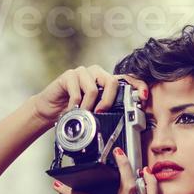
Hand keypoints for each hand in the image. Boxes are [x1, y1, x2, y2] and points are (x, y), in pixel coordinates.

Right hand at [32, 64, 147, 124]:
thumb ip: (107, 111)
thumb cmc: (74, 112)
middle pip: (112, 81)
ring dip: (88, 107)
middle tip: (100, 113)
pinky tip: (71, 111)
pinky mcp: (69, 75)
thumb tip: (125, 121)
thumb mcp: (93, 112)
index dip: (138, 85)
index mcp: (106, 82)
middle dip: (109, 101)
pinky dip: (75, 105)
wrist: (50, 110)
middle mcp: (97, 74)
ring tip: (82, 115)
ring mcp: (83, 72)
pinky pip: (77, 91)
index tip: (143, 97)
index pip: (127, 79)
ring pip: (93, 88)